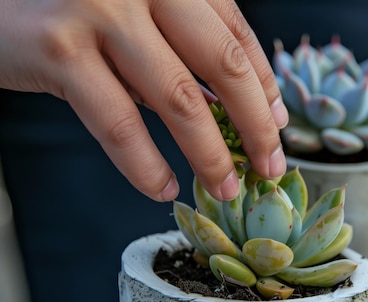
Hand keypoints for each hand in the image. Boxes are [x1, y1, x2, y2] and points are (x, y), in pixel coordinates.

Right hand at [0, 0, 287, 200]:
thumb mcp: (139, 15)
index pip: (237, 34)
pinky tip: (162, 188)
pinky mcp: (59, 49)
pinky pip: (117, 123)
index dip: (265, 86)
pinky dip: (145, 165)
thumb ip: (186, 48)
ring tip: (225, 187)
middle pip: (224, 64)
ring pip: (179, 100)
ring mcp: (101, 13)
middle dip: (255, 125)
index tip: (277, 127)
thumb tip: (246, 106)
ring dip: (209, 155)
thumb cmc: (73, 7)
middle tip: (269, 165)